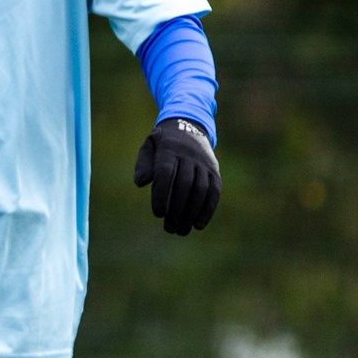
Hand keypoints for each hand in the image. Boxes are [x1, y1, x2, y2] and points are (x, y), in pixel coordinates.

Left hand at [133, 117, 220, 235]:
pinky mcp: (215, 170)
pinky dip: (208, 209)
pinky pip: (214, 191)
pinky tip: (199, 225)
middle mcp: (189, 155)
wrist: (189, 126)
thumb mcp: (149, 146)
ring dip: (192, 213)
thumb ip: (143, 164)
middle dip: (177, 209)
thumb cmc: (163, 144)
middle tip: (169, 228)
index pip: (166, 173)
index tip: (158, 214)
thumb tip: (142, 182)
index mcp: (169, 149)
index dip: (162, 194)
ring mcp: (204, 162)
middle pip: (185, 184)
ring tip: (182, 230)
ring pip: (201, 189)